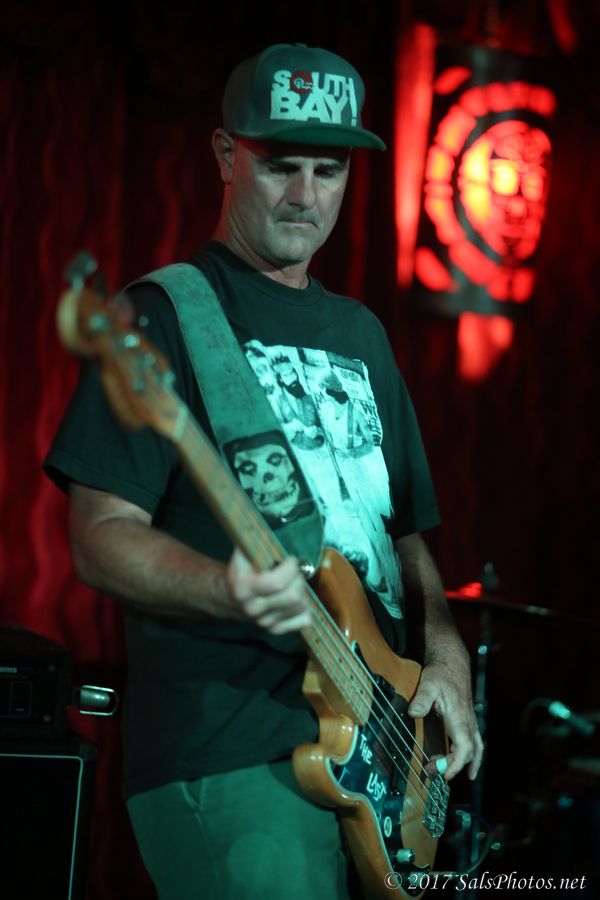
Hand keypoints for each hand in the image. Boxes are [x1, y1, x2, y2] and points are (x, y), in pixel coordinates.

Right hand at [224, 549, 311, 634]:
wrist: (228, 598)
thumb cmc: (240, 571)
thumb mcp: (242, 554)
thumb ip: (256, 543)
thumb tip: (275, 524)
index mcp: (244, 589)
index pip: (277, 582)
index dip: (290, 568)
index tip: (290, 559)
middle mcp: (254, 609)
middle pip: (293, 596)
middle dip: (299, 579)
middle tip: (295, 570)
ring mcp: (265, 623)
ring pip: (301, 607)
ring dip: (302, 591)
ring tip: (293, 582)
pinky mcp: (275, 630)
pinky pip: (303, 621)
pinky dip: (305, 608)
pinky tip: (295, 598)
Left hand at [408, 660, 483, 781]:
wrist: (452, 662)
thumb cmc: (441, 673)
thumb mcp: (428, 684)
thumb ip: (422, 699)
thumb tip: (413, 713)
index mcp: (459, 718)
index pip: (464, 748)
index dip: (455, 763)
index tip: (443, 773)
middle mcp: (468, 722)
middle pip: (469, 752)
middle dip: (455, 765)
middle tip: (435, 772)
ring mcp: (470, 720)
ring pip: (476, 747)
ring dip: (468, 763)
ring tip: (458, 775)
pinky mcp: (468, 718)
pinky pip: (476, 741)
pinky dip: (473, 754)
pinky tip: (469, 762)